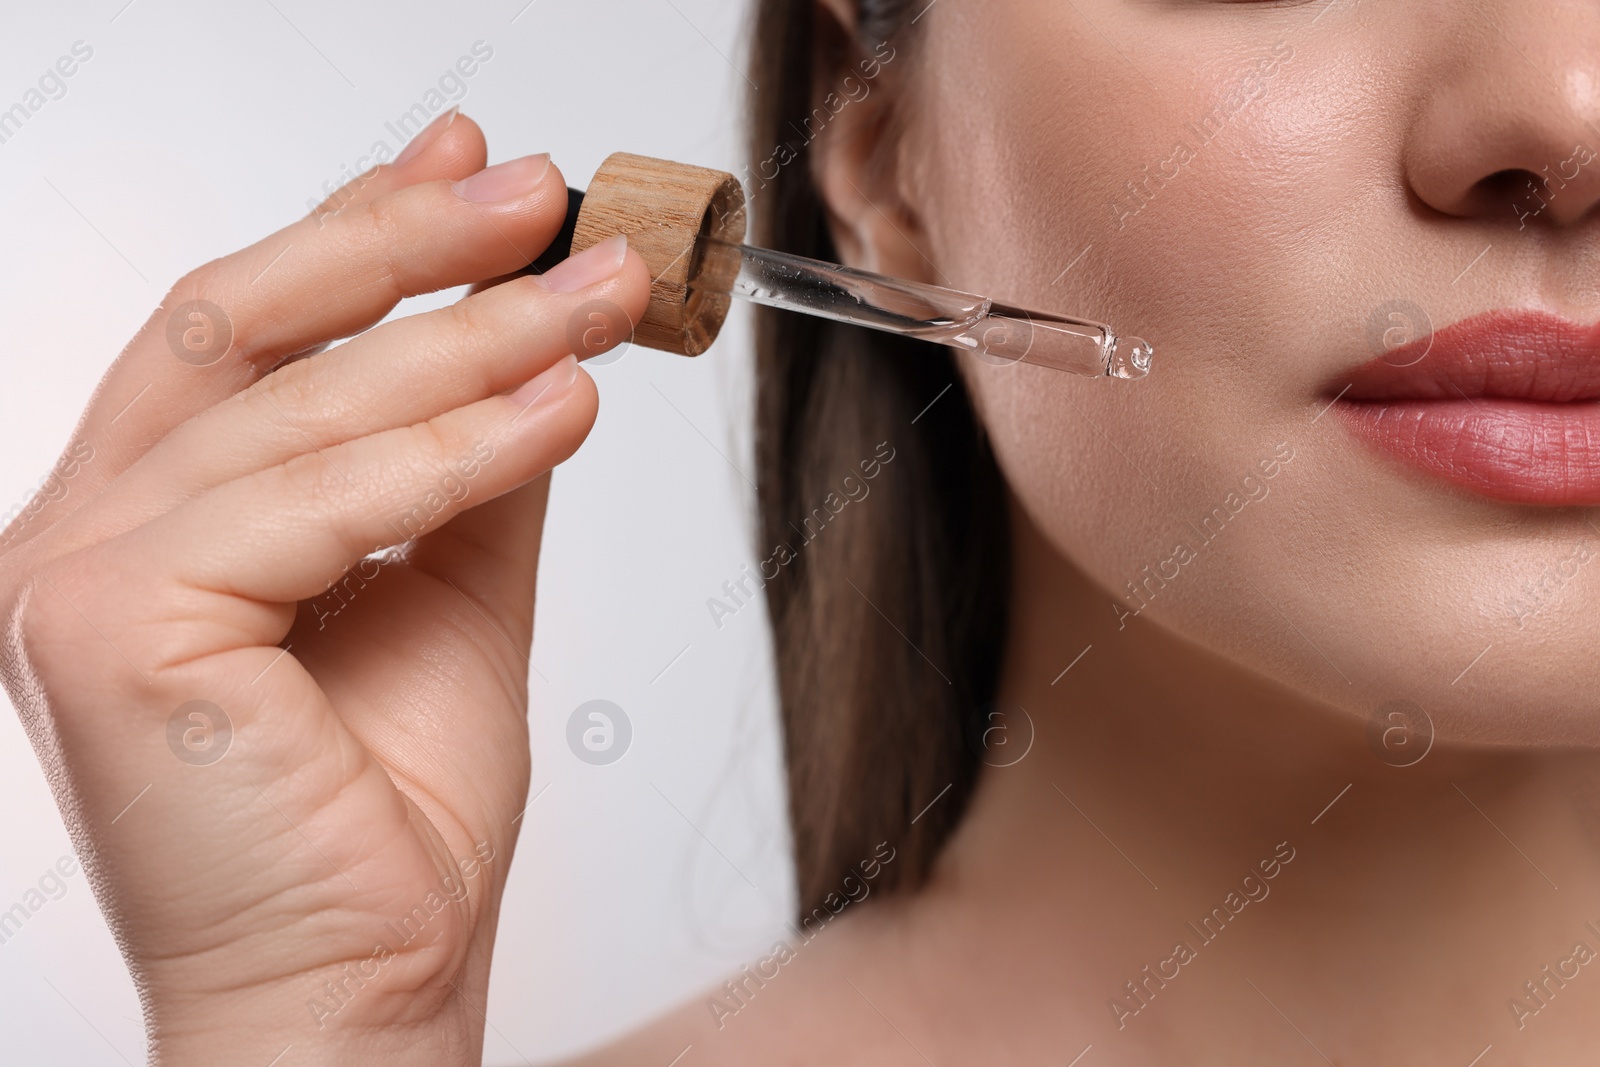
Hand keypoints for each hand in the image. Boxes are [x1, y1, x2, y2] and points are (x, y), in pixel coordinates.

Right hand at [0, 112, 649, 1064]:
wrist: (366, 981)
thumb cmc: (389, 822)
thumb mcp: (449, 593)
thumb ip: (464, 468)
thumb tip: (526, 347)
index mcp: (142, 523)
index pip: (245, 335)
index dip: (357, 233)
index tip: (472, 173)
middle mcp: (79, 534)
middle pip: (246, 330)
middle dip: (408, 248)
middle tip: (545, 202)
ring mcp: (74, 577)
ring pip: (299, 411)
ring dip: (470, 342)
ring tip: (595, 304)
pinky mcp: (111, 630)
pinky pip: (320, 506)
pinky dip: (456, 452)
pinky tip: (561, 411)